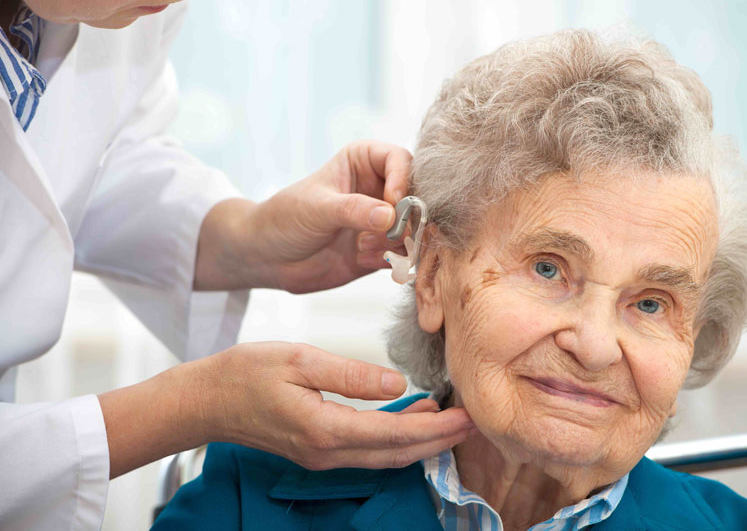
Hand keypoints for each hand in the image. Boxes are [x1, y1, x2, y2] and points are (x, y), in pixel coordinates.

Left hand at [194, 141, 412, 292]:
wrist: (268, 257)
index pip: (402, 160)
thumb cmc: (285, 218)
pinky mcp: (381, 249)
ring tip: (363, 248)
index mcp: (364, 161)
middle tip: (387, 233)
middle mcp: (379, 188)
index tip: (393, 203)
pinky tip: (360, 260)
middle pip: (417, 197)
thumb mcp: (317, 209)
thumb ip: (354, 210)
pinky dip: (389, 259)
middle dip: (406, 218)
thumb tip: (391, 217)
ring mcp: (382, 220)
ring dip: (395, 242)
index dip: (404, 180)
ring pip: (414, 229)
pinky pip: (403, 254)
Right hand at [200, 342, 473, 469]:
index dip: (434, 428)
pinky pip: (367, 452)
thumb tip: (396, 384)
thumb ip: (351, 374)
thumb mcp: (300, 359)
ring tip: (448, 421)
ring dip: (419, 442)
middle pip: (396, 454)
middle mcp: (326, 452)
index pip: (394, 434)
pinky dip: (395, 440)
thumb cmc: (245, 373)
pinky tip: (407, 420)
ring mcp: (321, 457)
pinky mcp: (316, 452)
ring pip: (384, 457)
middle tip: (470, 423)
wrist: (205, 400)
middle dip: (438, 441)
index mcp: (325, 428)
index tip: (465, 416)